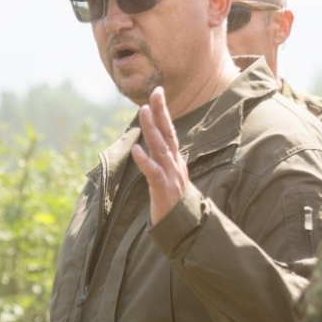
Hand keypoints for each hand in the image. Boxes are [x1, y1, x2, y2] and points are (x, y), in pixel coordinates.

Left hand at [131, 87, 190, 225]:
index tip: (157, 93)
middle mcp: (175, 164)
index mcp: (175, 160)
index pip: (170, 131)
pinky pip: (153, 173)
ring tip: (143, 111)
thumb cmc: (174, 203)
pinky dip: (145, 161)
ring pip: (161, 149)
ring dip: (151, 129)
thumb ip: (162, 161)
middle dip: (161, 112)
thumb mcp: (170, 178)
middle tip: (155, 93)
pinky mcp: (163, 190)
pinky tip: (136, 150)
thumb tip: (150, 147)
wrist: (185, 228)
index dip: (163, 113)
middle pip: (168, 134)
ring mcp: (171, 176)